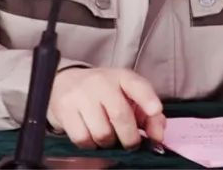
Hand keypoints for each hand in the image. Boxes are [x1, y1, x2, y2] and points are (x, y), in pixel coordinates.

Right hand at [47, 67, 165, 149]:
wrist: (65, 82)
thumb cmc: (104, 93)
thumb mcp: (128, 96)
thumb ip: (148, 115)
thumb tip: (157, 136)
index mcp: (122, 77)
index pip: (137, 85)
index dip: (148, 98)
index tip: (156, 110)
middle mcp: (101, 83)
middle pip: (120, 115)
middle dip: (130, 138)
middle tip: (131, 144)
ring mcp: (81, 95)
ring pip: (102, 133)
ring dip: (108, 142)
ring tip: (108, 136)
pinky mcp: (65, 110)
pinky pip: (83, 139)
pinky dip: (91, 145)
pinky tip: (92, 136)